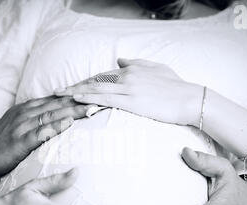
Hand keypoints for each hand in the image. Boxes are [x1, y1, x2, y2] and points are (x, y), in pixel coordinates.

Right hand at [0, 96, 92, 178]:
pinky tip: (66, 125)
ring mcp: (23, 125)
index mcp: (31, 107)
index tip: (100, 92)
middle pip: (60, 104)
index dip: (80, 94)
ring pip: (51, 115)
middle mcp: (28, 112)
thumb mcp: (24, 123)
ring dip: (73, 111)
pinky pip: (38, 133)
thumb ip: (42, 118)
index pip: (60, 98)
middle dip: (82, 100)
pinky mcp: (18, 140)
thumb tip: (64, 115)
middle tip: (104, 98)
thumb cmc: (5, 140)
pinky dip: (53, 128)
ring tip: (92, 109)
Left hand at [55, 58, 202, 125]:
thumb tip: (120, 61)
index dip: (84, 82)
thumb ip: (137, 64)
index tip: (70, 88)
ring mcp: (128, 88)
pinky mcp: (132, 101)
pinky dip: (88, 97)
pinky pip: (105, 98)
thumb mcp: (157, 69)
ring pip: (95, 89)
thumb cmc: (176, 87)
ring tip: (58, 95)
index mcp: (131, 70)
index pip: (101, 77)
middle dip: (73, 87)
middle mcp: (127, 76)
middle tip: (55, 92)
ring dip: (75, 91)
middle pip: (93, 81)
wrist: (191, 99)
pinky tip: (75, 99)